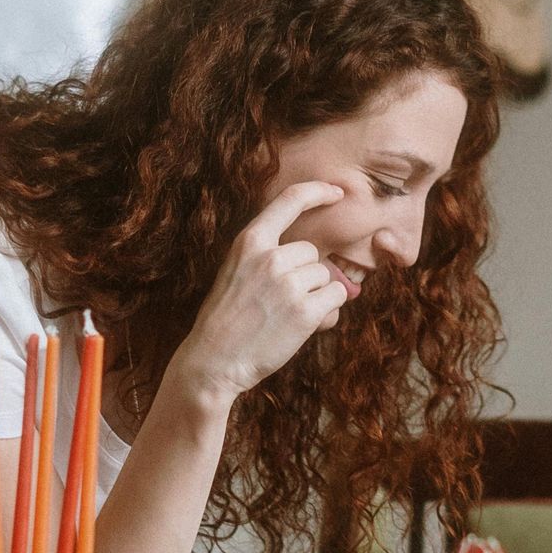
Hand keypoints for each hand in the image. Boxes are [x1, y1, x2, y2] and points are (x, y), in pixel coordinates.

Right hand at [173, 178, 348, 404]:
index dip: (318, 191)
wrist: (214, 361)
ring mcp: (288, 283)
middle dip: (306, 276)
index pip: (290, 200)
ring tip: (288, 318)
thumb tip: (317, 263)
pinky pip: (335, 299)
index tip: (337, 191)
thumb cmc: (226, 320)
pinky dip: (328, 313)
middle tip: (282, 303)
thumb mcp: (236, 272)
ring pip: (326, 277)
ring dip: (317, 297)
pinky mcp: (305, 311)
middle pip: (312, 254)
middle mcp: (270, 257)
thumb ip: (267, 257)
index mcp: (249, 242)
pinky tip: (304, 328)